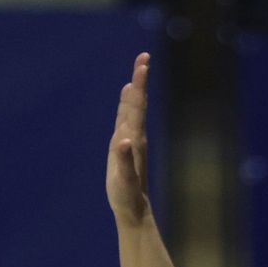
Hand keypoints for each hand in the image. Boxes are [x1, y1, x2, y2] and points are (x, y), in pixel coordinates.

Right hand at [106, 52, 150, 222]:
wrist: (134, 209)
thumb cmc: (127, 195)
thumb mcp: (124, 179)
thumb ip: (125, 160)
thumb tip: (123, 140)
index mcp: (134, 139)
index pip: (137, 107)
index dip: (139, 86)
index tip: (144, 65)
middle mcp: (135, 136)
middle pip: (137, 103)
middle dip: (139, 80)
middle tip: (144, 58)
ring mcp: (131, 141)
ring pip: (133, 110)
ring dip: (135, 90)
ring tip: (137, 72)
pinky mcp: (125, 147)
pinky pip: (126, 120)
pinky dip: (126, 106)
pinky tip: (127, 99)